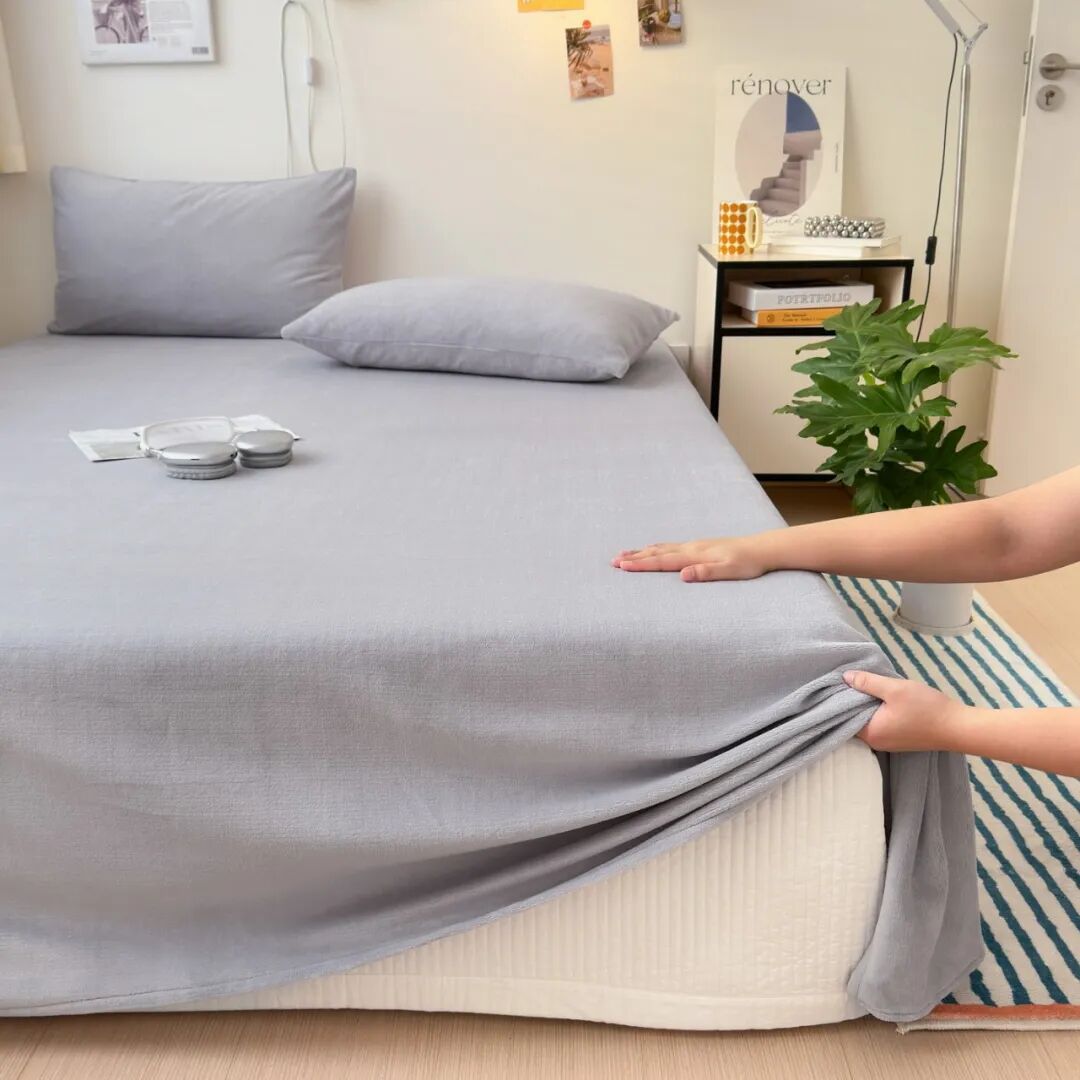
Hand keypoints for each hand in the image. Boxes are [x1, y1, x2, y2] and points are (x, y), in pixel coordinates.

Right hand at [612, 538, 767, 581]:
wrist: (762, 548)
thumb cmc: (748, 564)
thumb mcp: (729, 571)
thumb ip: (706, 573)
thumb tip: (683, 575)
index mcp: (695, 555)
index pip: (663, 561)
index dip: (641, 565)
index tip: (622, 567)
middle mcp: (691, 548)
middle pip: (656, 553)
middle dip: (634, 558)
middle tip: (613, 560)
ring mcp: (694, 546)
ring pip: (661, 548)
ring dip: (641, 552)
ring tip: (624, 554)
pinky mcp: (699, 547)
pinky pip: (670, 547)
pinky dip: (655, 548)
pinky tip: (652, 548)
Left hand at [844, 670, 965, 752]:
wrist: (958, 727)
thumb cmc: (926, 708)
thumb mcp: (894, 689)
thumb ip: (867, 682)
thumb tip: (844, 677)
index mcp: (870, 733)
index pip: (843, 715)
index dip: (842, 697)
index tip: (841, 681)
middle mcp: (875, 742)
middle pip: (855, 718)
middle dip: (854, 700)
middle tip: (854, 679)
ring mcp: (888, 743)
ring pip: (869, 720)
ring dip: (868, 704)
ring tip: (868, 685)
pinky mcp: (899, 739)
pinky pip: (880, 723)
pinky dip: (879, 711)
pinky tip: (883, 697)